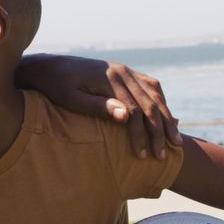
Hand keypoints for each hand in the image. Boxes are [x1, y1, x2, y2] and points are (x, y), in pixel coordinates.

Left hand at [17, 54, 181, 158]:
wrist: (49, 67)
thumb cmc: (56, 87)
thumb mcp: (72, 99)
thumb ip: (98, 107)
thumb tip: (127, 116)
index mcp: (110, 78)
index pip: (134, 110)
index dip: (141, 134)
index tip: (143, 156)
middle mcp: (122, 71)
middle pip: (150, 103)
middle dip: (159, 131)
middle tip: (163, 156)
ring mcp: (126, 71)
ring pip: (155, 95)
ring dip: (167, 119)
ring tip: (175, 142)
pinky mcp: (125, 73)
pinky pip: (151, 87)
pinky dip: (161, 104)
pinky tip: (167, 119)